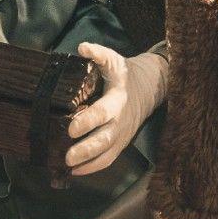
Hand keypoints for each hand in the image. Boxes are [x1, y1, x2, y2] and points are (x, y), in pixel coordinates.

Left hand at [66, 42, 167, 175]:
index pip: (103, 113)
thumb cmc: (124, 73)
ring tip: (67, 166)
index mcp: (118, 100)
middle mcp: (122, 120)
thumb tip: (82, 47)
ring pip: (108, 153)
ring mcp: (123, 134)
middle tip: (66, 156)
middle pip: (106, 139)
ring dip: (88, 162)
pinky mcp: (122, 142)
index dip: (88, 121)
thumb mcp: (113, 60)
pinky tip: (75, 171)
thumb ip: (98, 53)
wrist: (150, 87)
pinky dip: (93, 167)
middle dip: (86, 149)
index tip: (71, 128)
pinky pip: (109, 158)